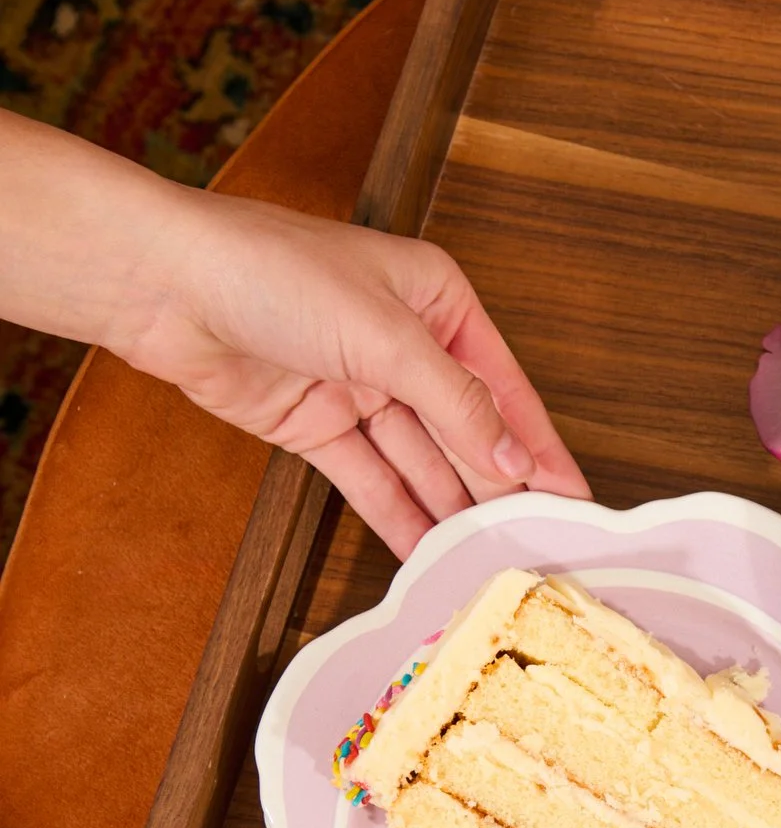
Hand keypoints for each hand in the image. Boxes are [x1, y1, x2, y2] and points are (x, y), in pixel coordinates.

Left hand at [118, 193, 592, 558]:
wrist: (160, 284)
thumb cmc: (268, 270)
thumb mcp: (387, 337)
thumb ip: (457, 405)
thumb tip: (513, 459)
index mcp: (436, 301)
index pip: (504, 388)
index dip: (539, 446)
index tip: (573, 496)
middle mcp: (404, 344)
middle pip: (465, 430)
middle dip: (496, 485)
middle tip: (532, 540)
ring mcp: (359, 386)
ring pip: (420, 460)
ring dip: (450, 507)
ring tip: (485, 557)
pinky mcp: (316, 422)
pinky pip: (370, 476)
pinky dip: (396, 513)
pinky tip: (425, 549)